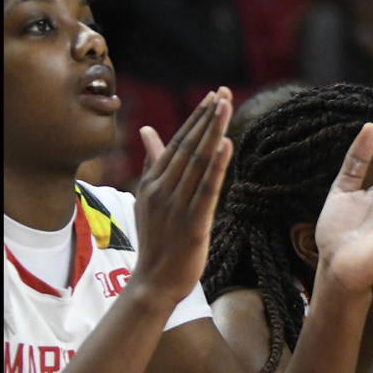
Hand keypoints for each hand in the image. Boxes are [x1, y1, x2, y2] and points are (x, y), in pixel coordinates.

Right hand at [130, 88, 233, 306]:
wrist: (153, 281)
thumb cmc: (156, 239)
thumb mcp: (148, 198)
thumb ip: (152, 163)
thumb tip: (146, 131)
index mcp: (154, 181)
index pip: (177, 142)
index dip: (196, 118)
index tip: (213, 96)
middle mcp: (163, 189)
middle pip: (189, 146)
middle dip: (208, 117)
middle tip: (224, 91)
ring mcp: (177, 205)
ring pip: (198, 161)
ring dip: (213, 131)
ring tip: (226, 106)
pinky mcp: (193, 222)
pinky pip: (207, 188)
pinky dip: (217, 165)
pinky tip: (227, 144)